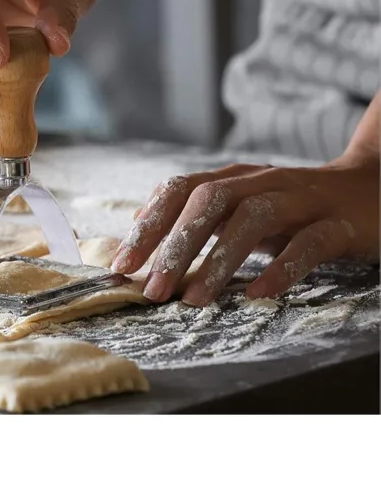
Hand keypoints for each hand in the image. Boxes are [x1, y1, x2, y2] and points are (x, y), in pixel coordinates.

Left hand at [111, 156, 379, 303]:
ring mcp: (303, 200)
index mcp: (238, 178)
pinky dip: (282, 268)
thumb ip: (203, 221)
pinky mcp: (338, 224)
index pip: (182, 188)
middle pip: (211, 199)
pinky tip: (259, 294)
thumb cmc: (299, 208)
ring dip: (220, 258)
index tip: (122, 263)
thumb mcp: (246, 208)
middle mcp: (265, 182)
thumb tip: (145, 243)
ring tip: (196, 299)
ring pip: (254, 217)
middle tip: (153, 289)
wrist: (372, 190)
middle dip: (176, 243)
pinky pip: (308, 243)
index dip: (150, 223)